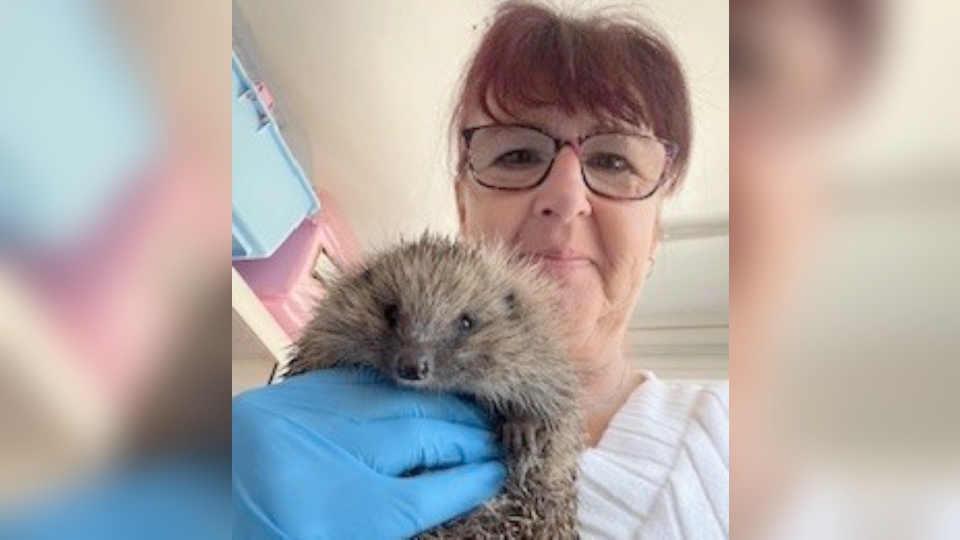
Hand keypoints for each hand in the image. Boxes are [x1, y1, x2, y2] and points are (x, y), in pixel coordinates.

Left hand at [232, 367, 505, 538]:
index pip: (428, 493)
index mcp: (336, 517)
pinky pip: (355, 385)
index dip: (471, 480)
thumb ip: (411, 507)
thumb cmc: (284, 533)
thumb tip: (469, 480)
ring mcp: (296, 423)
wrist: (197, 526)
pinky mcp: (283, 399)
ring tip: (467, 417)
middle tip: (494, 441)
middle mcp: (314, 463)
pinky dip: (394, 391)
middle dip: (463, 438)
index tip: (500, 471)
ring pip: (392, 400)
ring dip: (436, 406)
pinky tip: (421, 398)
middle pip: (416, 436)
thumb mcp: (354, 533)